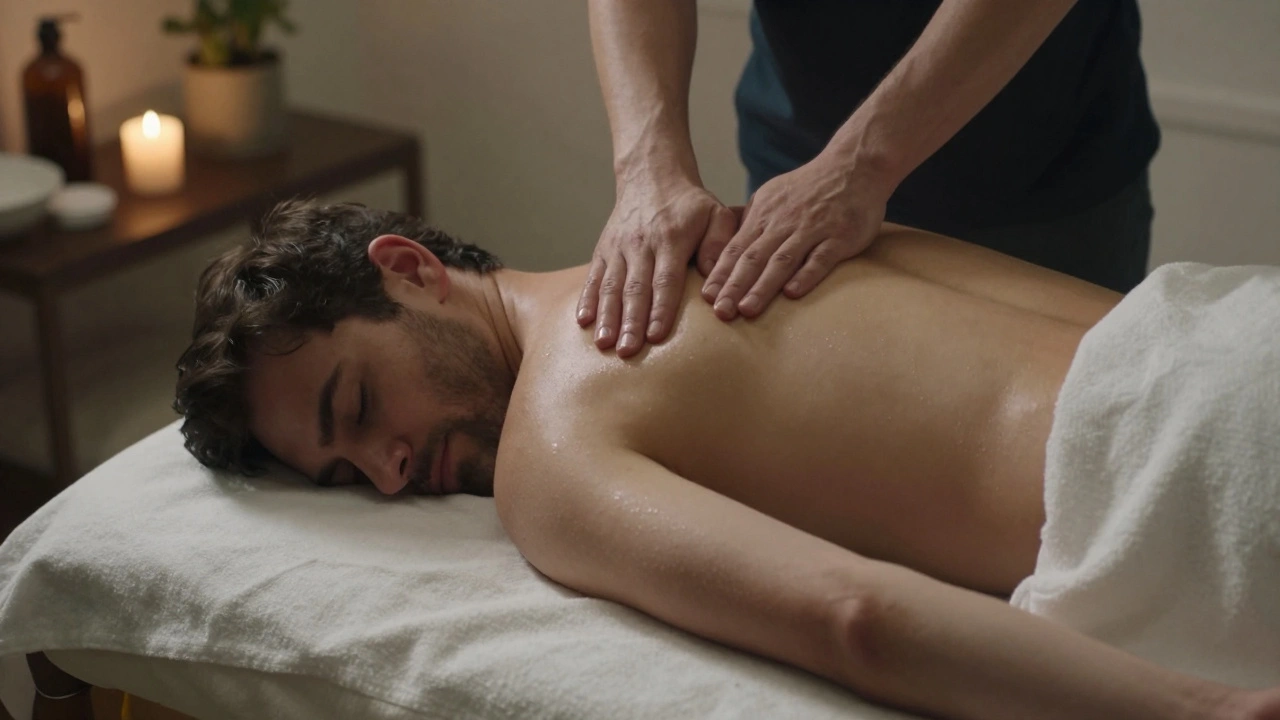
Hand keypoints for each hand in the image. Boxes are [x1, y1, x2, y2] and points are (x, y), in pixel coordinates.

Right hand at [579, 179, 736, 356]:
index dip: (661, 309)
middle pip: (635, 289)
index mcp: (671, 238)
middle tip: (628, 351)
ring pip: (611, 286)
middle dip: (630, 322)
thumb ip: (718, 246)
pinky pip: (594, 277)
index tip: (657, 337)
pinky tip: (583, 322)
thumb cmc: (690, 205)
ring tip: (603, 344)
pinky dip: (587, 299)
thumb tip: (715, 281)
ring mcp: (618, 247)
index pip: (666, 280)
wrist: (652, 176)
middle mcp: (641, 244)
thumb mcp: (715, 215)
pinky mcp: (603, 250)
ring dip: (607, 317)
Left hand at [700, 152, 890, 319]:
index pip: (736, 248)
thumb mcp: (772, 195)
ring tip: (747, 310)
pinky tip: (792, 294)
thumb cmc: (810, 187)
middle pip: (753, 258)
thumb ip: (750, 220)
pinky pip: (820, 258)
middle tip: (720, 311)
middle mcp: (784, 223)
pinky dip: (806, 276)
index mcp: (765, 215)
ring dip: (763, 286)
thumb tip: (725, 246)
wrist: (854, 166)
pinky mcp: (840, 236)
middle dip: (734, 286)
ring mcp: (812, 229)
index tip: (706, 297)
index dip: (720, 273)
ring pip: (782, 261)